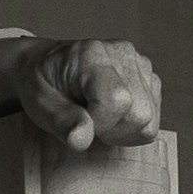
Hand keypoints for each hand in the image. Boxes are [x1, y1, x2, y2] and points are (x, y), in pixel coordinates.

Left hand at [0, 37, 163, 150]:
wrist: (44, 64)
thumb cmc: (41, 83)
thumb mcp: (39, 104)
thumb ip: (62, 122)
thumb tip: (82, 139)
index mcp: (92, 55)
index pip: (118, 100)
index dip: (100, 123)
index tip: (79, 122)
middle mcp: (123, 54)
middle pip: (140, 114)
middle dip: (113, 130)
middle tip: (87, 120)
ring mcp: (140, 64)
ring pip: (150, 120)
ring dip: (123, 130)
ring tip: (98, 116)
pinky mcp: (149, 77)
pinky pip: (153, 119)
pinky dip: (132, 126)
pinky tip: (111, 114)